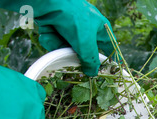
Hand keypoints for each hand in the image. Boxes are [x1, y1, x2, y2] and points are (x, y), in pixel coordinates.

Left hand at [0, 0, 116, 76]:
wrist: (47, 2)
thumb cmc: (74, 18)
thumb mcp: (86, 43)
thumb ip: (90, 60)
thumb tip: (92, 73)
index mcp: (100, 29)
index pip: (109, 48)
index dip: (108, 61)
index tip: (106, 74)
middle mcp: (87, 30)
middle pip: (85, 53)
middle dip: (77, 57)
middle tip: (74, 61)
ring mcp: (71, 30)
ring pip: (68, 50)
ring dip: (61, 47)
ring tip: (58, 37)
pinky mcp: (56, 30)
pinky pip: (55, 44)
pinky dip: (51, 40)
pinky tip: (49, 32)